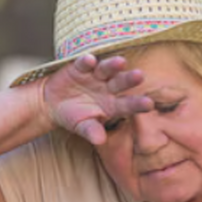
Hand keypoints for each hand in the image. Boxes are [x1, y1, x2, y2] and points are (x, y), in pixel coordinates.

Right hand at [38, 54, 152, 145]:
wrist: (52, 104)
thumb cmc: (72, 116)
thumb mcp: (81, 126)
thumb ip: (91, 131)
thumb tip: (100, 140)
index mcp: (113, 105)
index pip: (128, 104)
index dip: (138, 104)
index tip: (149, 104)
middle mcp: (108, 88)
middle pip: (121, 82)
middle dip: (129, 79)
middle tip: (140, 75)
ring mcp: (95, 76)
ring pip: (106, 69)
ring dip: (112, 65)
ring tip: (120, 62)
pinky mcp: (80, 67)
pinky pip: (84, 63)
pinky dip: (87, 61)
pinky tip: (90, 60)